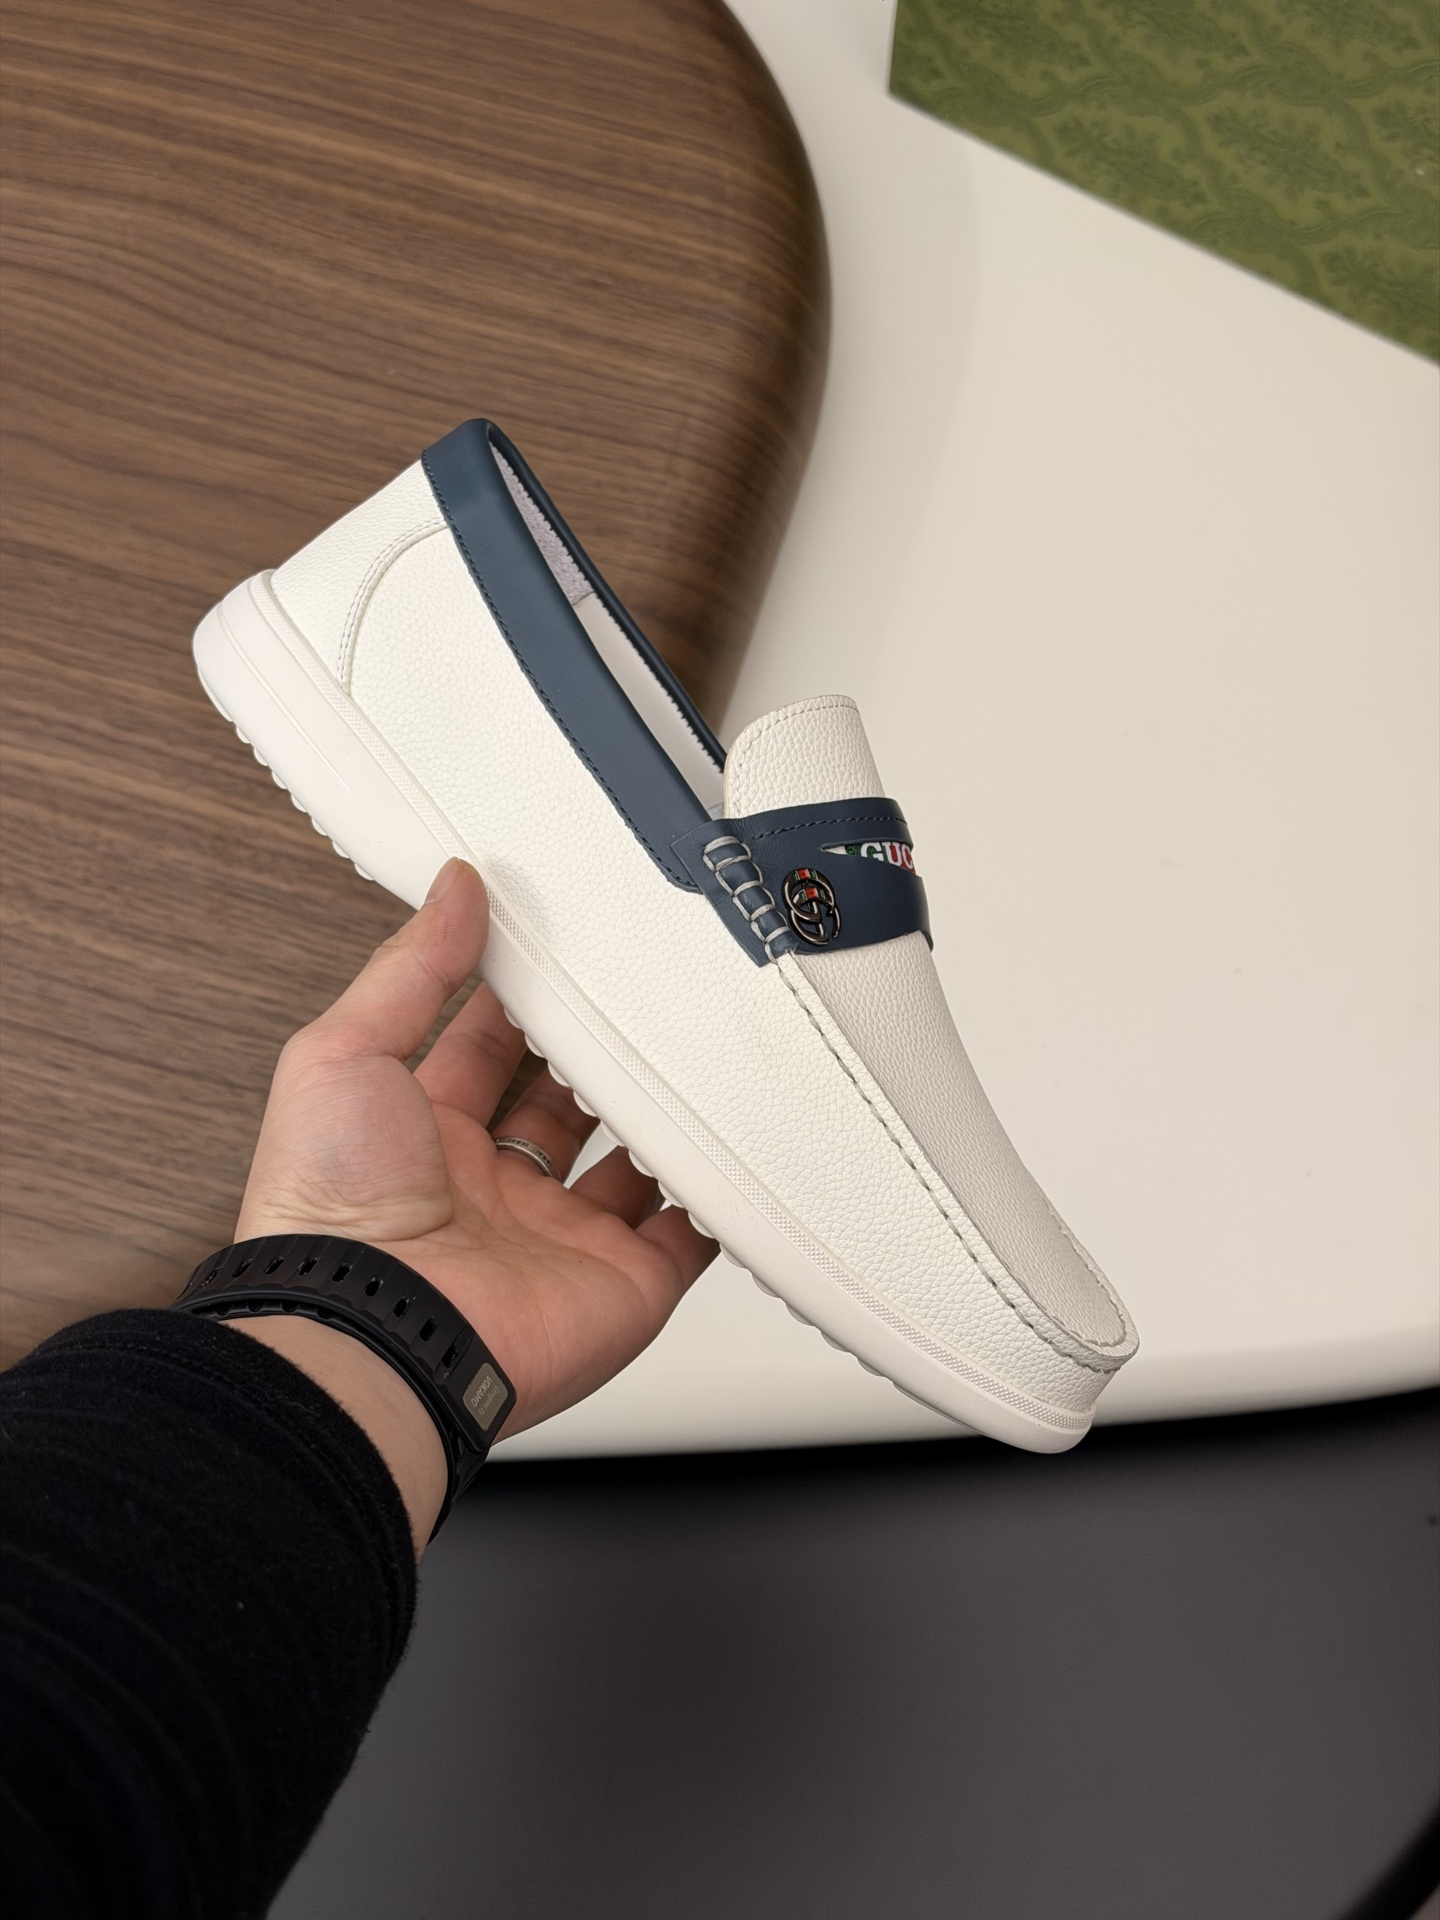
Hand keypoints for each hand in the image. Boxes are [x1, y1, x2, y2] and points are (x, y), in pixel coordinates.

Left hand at [237, 859, 715, 1440]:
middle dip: (602, 1051)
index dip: (525, 999)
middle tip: (641, 989)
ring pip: (636, 1163)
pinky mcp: (623, 1285)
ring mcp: (562, 1240)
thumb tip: (454, 890)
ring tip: (700, 1046)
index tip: (562, 944)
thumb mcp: (341, 1054)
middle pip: (570, 1104)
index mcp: (424, 1139)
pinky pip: (692, 1234)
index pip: (490, 1050)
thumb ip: (409, 970)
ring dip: (664, 1112)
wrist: (373, 1334)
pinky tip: (739, 1144)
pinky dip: (720, 1196)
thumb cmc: (331, 1213)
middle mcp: (494, 1193)